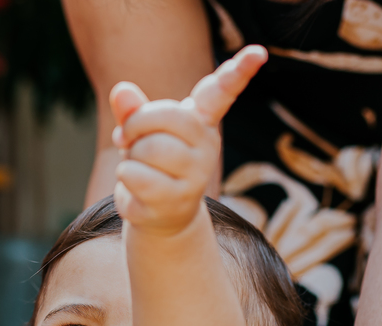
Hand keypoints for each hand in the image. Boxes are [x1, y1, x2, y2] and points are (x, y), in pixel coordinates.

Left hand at [109, 45, 265, 234]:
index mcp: (201, 121)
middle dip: (136, 123)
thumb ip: (133, 110)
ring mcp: (196, 175)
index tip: (259, 52)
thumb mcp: (141, 132)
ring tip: (137, 166)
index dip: (239, 71)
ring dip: (130, 156)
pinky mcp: (178, 200)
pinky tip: (136, 186)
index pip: (221, 92)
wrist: (162, 216)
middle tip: (126, 138)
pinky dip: (125, 177)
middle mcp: (207, 146)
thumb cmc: (153, 164)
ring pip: (149, 148)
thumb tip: (122, 91)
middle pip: (168, 116)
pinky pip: (137, 175)